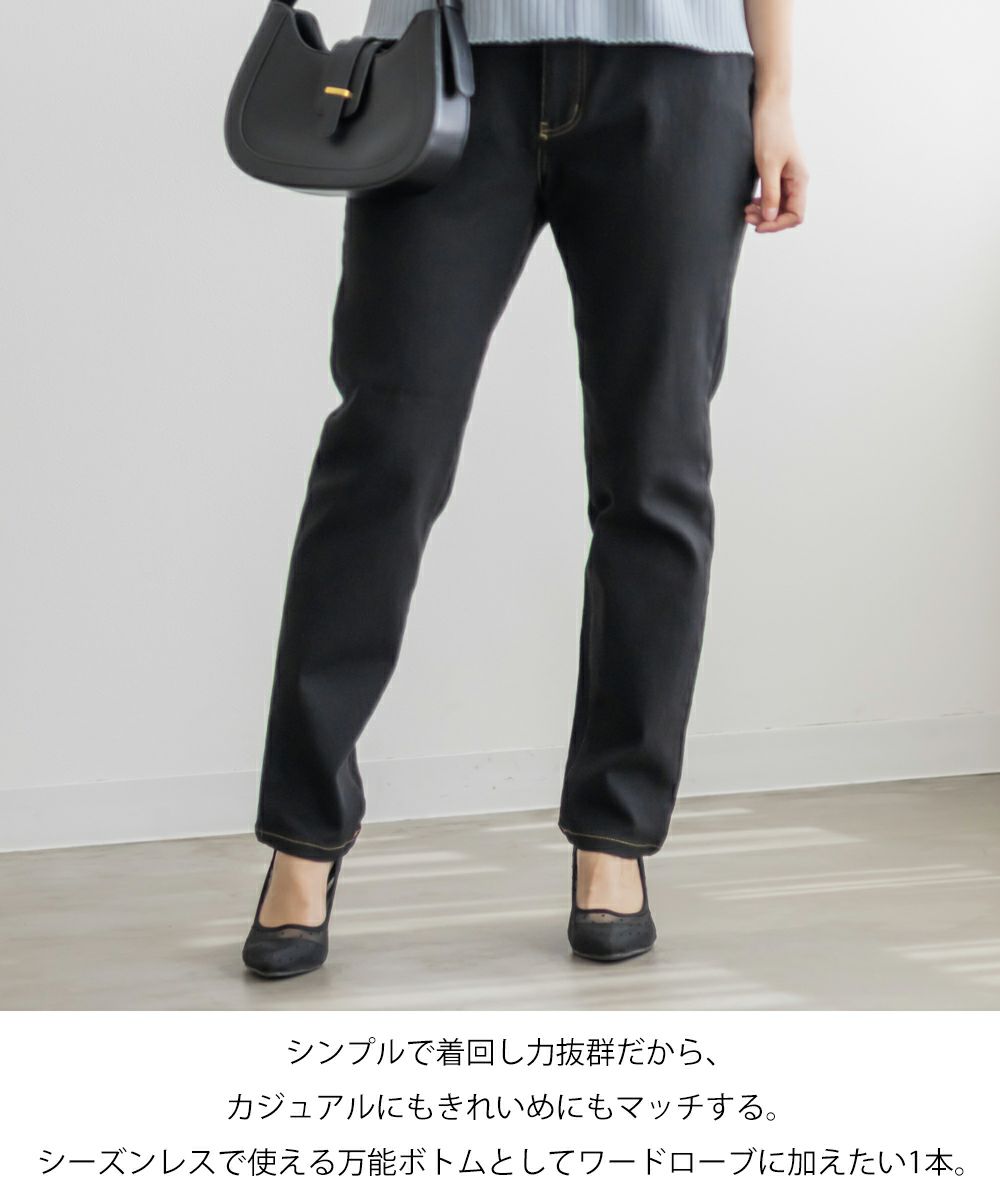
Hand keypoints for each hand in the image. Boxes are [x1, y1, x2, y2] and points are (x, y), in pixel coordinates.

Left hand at [744, 94, 807, 233]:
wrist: (769, 106)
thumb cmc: (770, 131)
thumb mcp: (768, 165)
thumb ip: (770, 193)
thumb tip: (770, 218)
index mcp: (800, 180)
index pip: (795, 215)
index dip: (777, 224)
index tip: (758, 226)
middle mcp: (797, 181)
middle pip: (786, 213)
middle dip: (767, 219)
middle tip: (746, 215)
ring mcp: (788, 177)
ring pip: (778, 206)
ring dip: (763, 212)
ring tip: (746, 210)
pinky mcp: (778, 173)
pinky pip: (773, 196)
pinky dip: (762, 202)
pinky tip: (750, 202)